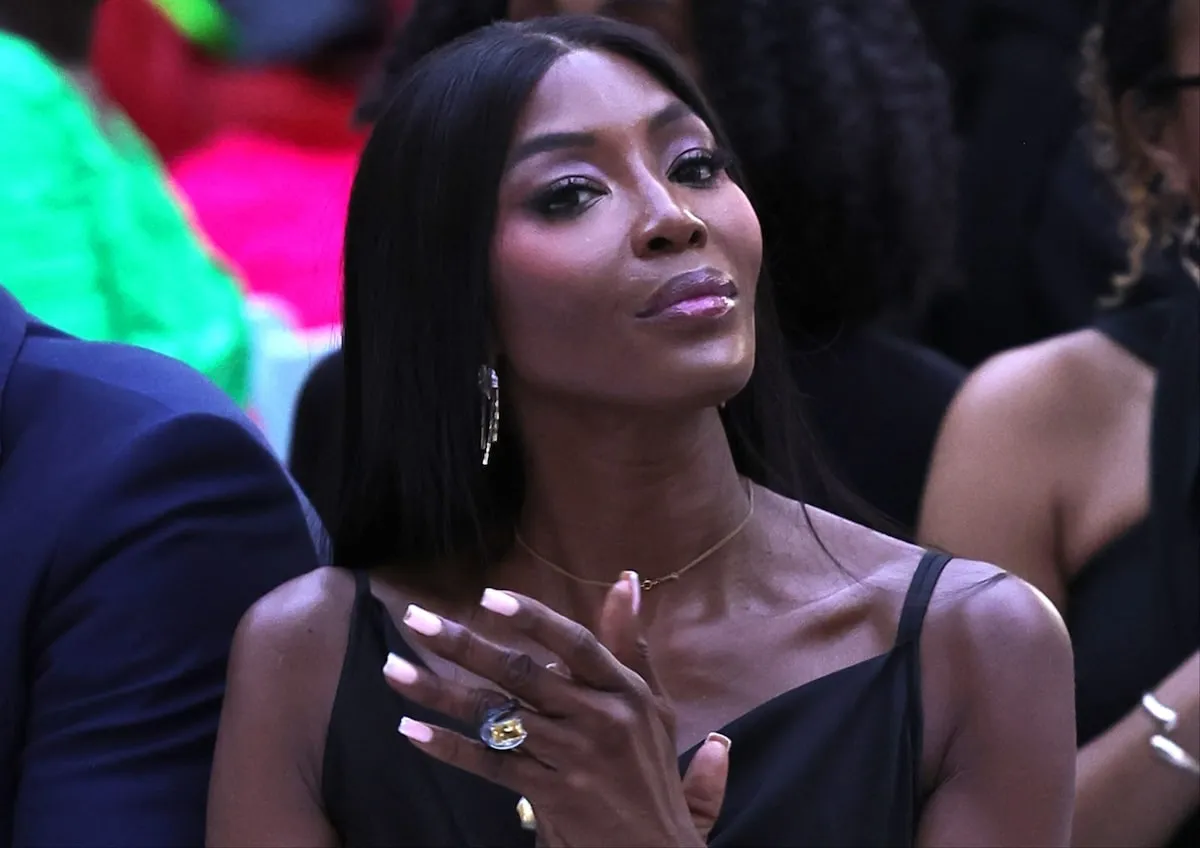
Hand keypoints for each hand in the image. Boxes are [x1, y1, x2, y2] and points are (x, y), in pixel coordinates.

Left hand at [383, 573, 710, 846]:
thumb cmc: (650, 772)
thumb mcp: (652, 705)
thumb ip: (631, 644)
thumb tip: (625, 580)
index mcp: (625, 690)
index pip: (575, 643)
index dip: (532, 617)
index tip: (487, 596)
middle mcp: (600, 718)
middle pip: (521, 673)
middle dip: (463, 644)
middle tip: (417, 619)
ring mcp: (573, 758)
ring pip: (496, 716)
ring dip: (439, 692)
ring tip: (395, 669)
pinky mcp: (551, 796)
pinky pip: (491, 764)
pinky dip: (449, 747)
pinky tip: (412, 729)